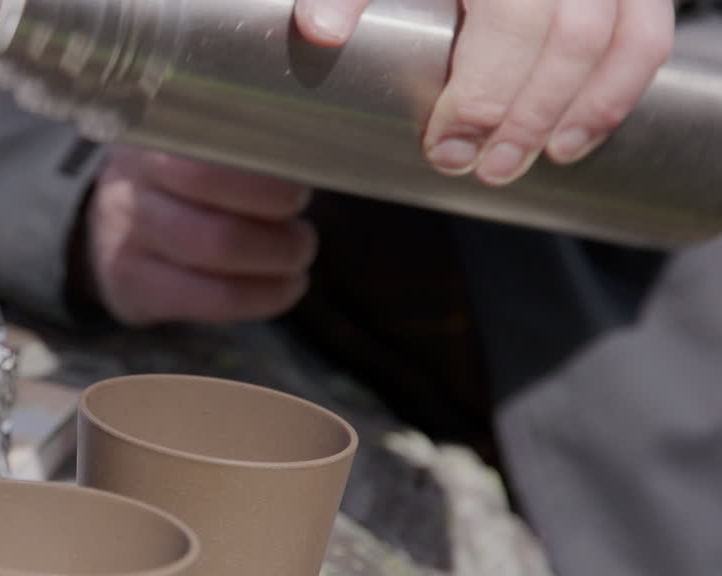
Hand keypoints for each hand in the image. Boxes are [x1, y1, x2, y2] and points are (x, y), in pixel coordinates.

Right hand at [82, 147, 317, 326]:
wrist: (113, 224)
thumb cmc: (182, 176)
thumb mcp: (198, 141)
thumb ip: (248, 137)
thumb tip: (322, 149)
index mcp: (152, 137)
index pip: (211, 160)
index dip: (267, 182)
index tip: (300, 188)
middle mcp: (129, 186)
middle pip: (216, 213)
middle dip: (278, 231)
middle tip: (304, 231)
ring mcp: (125, 240)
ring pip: (215, 254)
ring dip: (276, 259)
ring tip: (297, 253)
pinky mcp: (134, 286)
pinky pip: (210, 300)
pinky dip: (262, 296)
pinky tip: (284, 286)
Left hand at [293, 0, 674, 184]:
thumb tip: (317, 30)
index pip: (508, 19)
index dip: (482, 93)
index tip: (446, 147)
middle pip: (563, 34)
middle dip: (522, 115)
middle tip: (480, 168)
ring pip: (612, 36)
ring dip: (572, 112)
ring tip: (521, 163)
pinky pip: (645, 34)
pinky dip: (618, 91)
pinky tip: (576, 139)